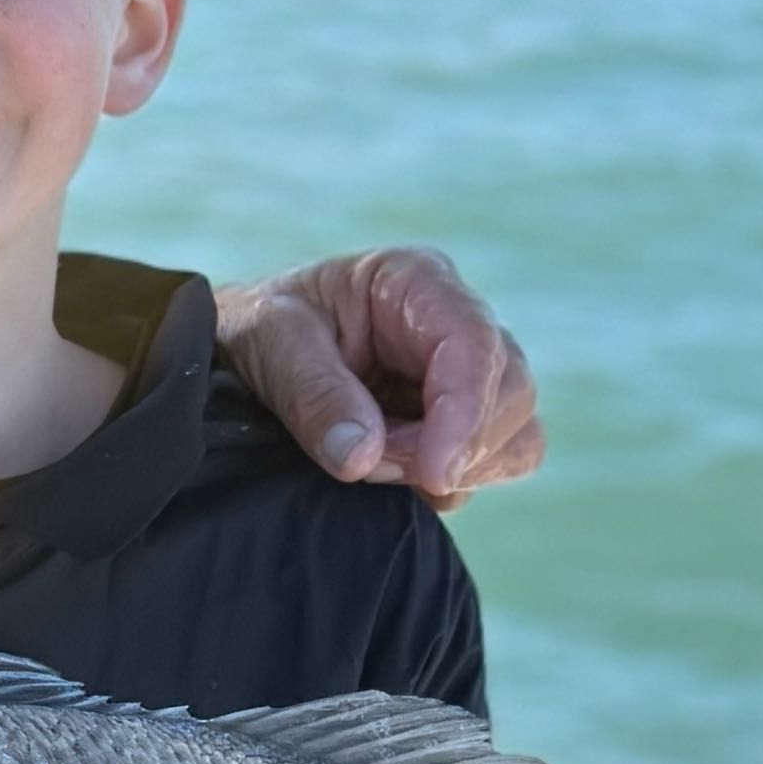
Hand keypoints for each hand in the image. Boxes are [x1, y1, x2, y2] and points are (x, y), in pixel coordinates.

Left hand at [218, 245, 542, 508]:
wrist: (245, 347)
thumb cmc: (261, 327)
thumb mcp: (270, 345)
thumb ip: (314, 396)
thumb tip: (364, 458)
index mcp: (415, 281)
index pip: (475, 345)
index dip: (466, 414)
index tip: (434, 473)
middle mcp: (455, 320)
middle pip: (512, 392)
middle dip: (452, 446)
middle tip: (372, 464)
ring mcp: (469, 370)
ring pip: (517, 433)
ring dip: (459, 468)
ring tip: (378, 464)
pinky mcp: (465, 416)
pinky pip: (499, 460)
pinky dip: (456, 482)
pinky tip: (399, 475)